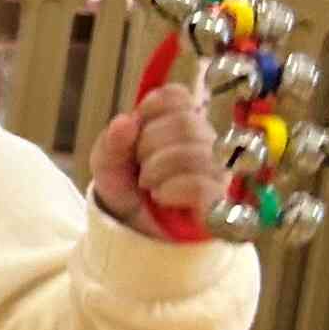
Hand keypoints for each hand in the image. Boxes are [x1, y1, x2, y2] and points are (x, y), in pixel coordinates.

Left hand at [94, 84, 219, 232]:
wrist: (134, 234)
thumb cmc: (128, 191)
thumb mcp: (107, 165)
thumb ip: (111, 142)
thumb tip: (124, 120)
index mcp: (180, 124)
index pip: (177, 96)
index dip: (151, 108)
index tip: (136, 131)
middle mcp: (206, 142)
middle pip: (186, 123)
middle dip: (148, 145)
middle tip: (140, 167)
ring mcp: (217, 171)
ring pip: (194, 152)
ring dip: (157, 170)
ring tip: (149, 185)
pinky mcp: (220, 200)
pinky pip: (200, 183)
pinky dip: (171, 189)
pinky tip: (162, 196)